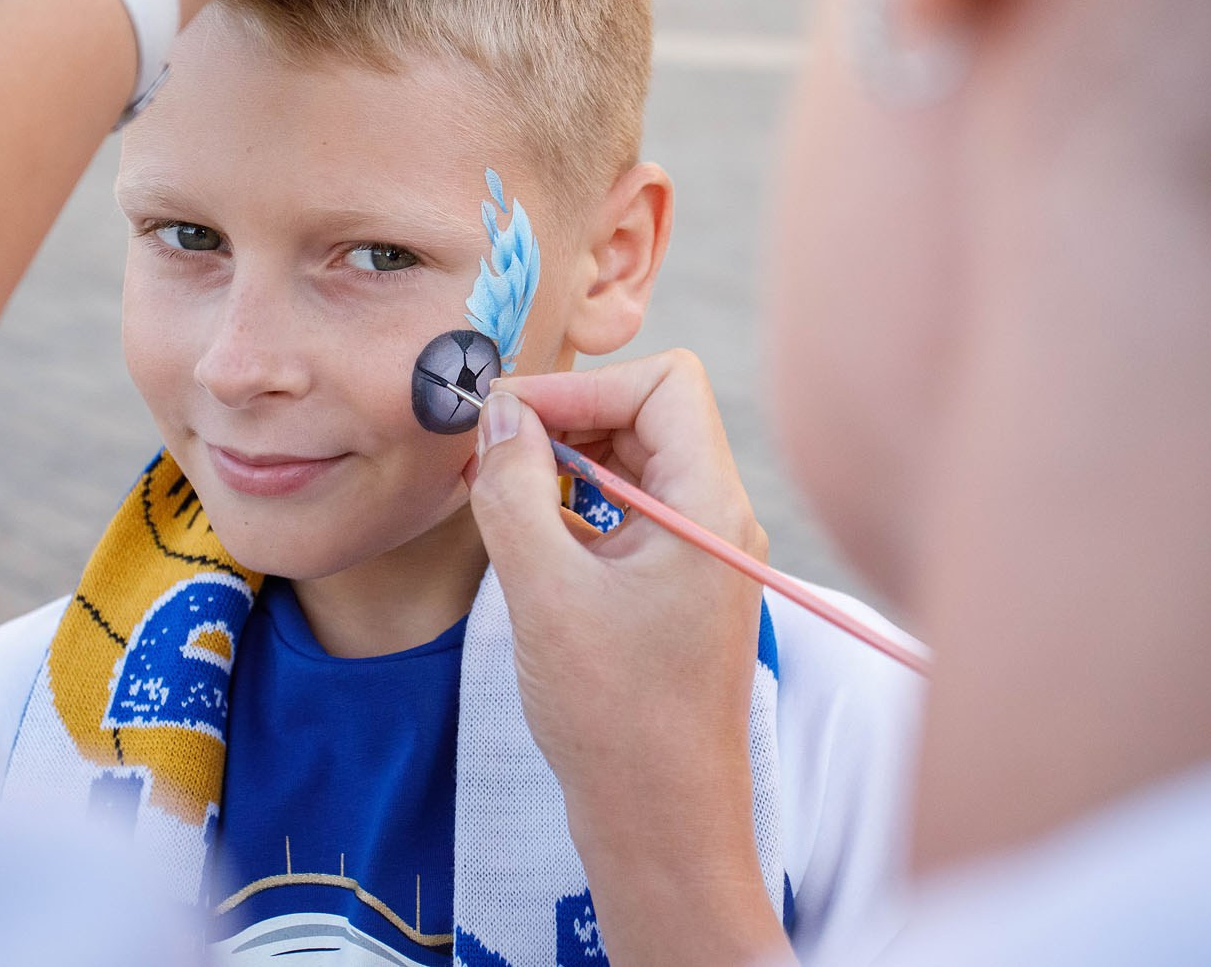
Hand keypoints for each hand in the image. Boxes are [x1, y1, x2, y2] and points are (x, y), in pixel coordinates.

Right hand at [470, 351, 793, 966]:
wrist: (664, 828)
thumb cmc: (617, 721)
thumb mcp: (545, 593)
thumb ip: (514, 490)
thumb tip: (497, 415)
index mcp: (710, 506)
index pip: (665, 382)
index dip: (583, 387)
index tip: (511, 418)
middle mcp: (720, 519)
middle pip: (651, 414)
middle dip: (568, 418)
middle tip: (490, 448)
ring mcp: (703, 554)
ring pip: (637, 463)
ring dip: (566, 462)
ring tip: (497, 488)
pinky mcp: (680, 588)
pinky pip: (631, 514)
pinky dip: (577, 507)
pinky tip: (525, 532)